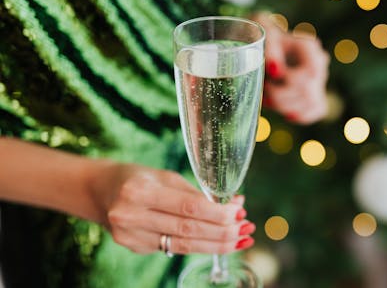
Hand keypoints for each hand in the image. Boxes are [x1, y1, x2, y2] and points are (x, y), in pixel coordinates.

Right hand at [90, 163, 254, 254]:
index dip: (218, 213)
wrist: (100, 192)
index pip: (188, 207)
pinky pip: (172, 249)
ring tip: (240, 242)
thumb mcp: (165, 177)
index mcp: (140, 191)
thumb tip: (234, 204)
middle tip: (246, 229)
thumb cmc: (138, 178)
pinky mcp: (133, 247)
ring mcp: (130, 236)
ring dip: (216, 245)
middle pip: (188, 230)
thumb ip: (196, 193)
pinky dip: (198, 246)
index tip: (240, 212)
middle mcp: (131, 215)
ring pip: (183, 246)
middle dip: (222, 232)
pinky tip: (217, 242)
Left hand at [253, 13, 329, 124]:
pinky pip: (318, 110)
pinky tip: (286, 113)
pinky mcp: (316, 93)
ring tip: (267, 98)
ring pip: (311, 103)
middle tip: (264, 89)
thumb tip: (276, 72)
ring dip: (285, 107)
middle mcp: (319, 62)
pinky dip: (300, 115)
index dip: (290, 82)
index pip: (310, 73)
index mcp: (308, 46)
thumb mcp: (262, 37)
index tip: (270, 77)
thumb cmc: (262, 38)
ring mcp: (320, 78)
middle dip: (281, 96)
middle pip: (308, 91)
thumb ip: (270, 50)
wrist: (263, 45)